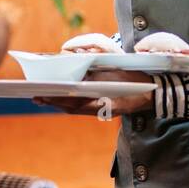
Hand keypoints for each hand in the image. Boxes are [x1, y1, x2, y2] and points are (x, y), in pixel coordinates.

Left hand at [34, 68, 153, 116]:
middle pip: (70, 107)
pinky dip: (70, 102)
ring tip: (43, 98)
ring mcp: (100, 108)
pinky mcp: (102, 106)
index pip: (73, 103)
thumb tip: (74, 79)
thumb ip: (95, 80)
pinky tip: (63, 98)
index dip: (57, 99)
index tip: (43, 95)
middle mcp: (98, 108)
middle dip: (54, 102)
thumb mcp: (115, 79)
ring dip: (59, 103)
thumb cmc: (135, 85)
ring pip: (75, 108)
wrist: (151, 94)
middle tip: (37, 97)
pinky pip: (82, 107)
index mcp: (100, 103)